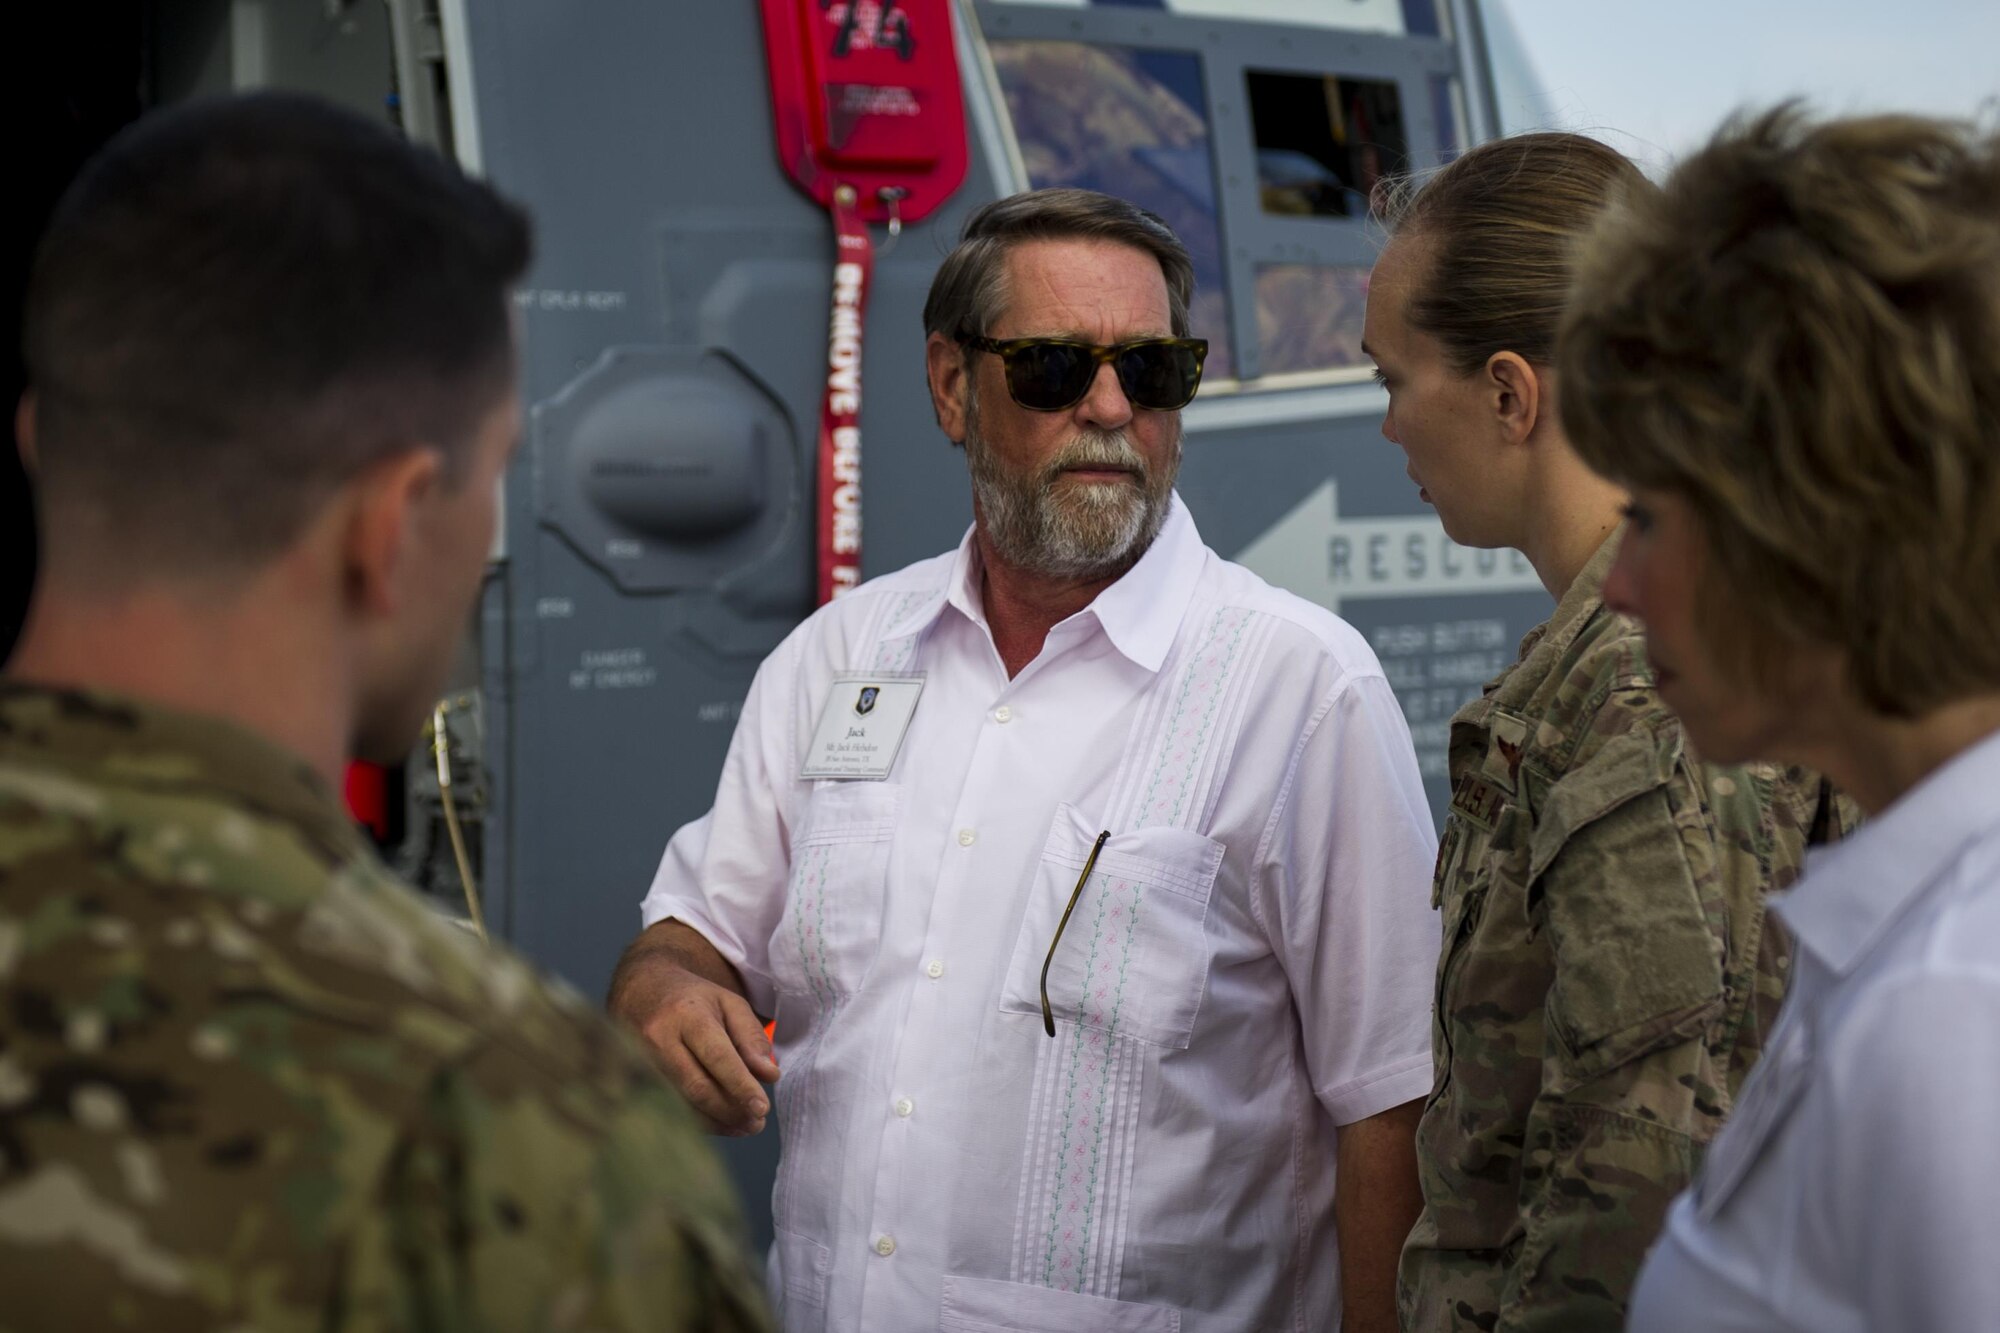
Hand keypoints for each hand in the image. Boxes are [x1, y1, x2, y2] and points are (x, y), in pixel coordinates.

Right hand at [611, 950, 778, 1135]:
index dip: (740, 1086)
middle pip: (697, 1087)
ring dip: (717, 1122)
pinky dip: (699, 1122)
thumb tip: (769, 1075)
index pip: (717, 1056)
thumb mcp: (729, 1004)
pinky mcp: (634, 1081)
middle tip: (758, 1122)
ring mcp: (642, 1063)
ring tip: (745, 1126)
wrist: (639, 992)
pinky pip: (669, 1109)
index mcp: (687, 1015)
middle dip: (731, 1110)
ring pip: (682, 1104)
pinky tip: (721, 1123)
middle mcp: (659, 1039)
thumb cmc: (692, 1000)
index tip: (762, 1108)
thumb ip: (752, 1037)